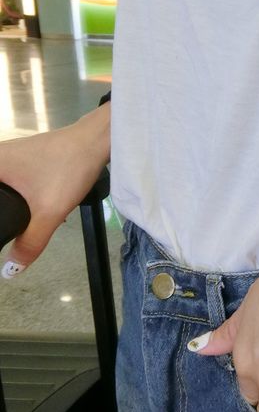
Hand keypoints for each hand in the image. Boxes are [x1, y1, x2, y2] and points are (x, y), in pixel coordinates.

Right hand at [0, 105, 110, 277]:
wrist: (96, 140)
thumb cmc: (69, 168)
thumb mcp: (49, 212)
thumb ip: (30, 243)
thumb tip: (10, 271)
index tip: (15, 220)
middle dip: (5, 215)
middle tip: (25, 226)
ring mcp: (7, 157)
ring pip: (2, 189)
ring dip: (9, 209)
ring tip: (27, 223)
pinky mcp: (21, 160)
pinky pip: (10, 183)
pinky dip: (17, 198)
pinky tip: (29, 211)